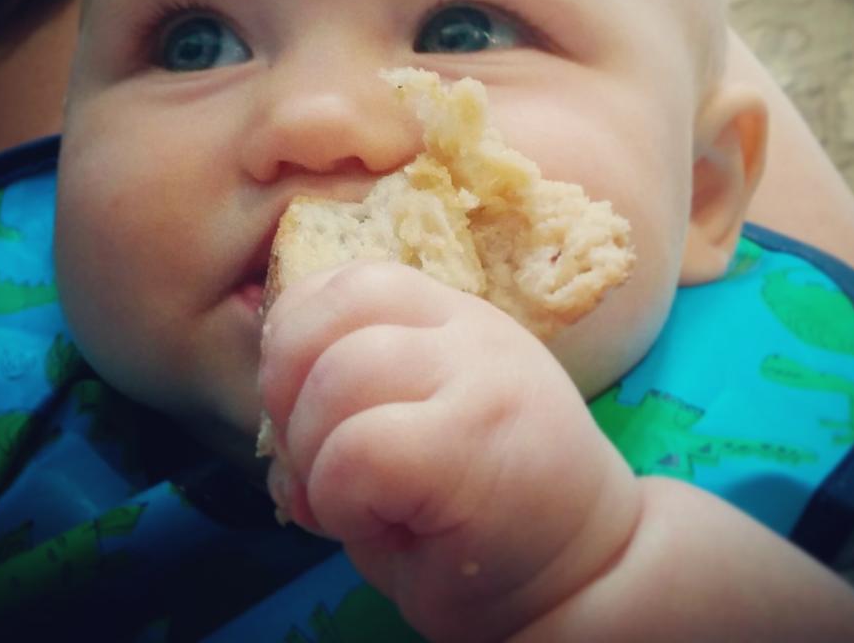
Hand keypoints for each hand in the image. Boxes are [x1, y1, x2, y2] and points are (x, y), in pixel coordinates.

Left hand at [259, 261, 639, 641]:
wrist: (581, 574)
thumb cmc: (478, 508)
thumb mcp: (414, 422)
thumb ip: (351, 390)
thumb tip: (272, 408)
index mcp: (447, 316)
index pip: (346, 279)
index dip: (294, 337)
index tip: (299, 405)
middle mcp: (467, 329)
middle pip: (328, 319)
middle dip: (286, 397)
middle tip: (310, 461)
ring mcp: (479, 377)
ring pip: (338, 378)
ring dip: (311, 455)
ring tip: (344, 502)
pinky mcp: (477, 441)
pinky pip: (361, 449)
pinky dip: (338, 496)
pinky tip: (371, 523)